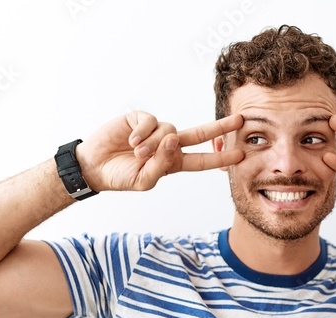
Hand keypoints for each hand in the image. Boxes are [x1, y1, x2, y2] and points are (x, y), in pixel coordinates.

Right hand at [76, 111, 244, 191]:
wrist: (94, 166)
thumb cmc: (120, 177)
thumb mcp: (144, 181)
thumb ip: (161, 165)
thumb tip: (174, 139)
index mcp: (173, 163)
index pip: (202, 160)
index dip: (220, 157)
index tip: (240, 154)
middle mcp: (168, 145)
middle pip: (200, 134)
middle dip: (220, 127)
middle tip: (240, 120)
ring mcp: (155, 131)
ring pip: (169, 130)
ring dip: (153, 144)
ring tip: (136, 153)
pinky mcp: (140, 119)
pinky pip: (151, 121)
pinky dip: (142, 133)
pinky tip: (130, 141)